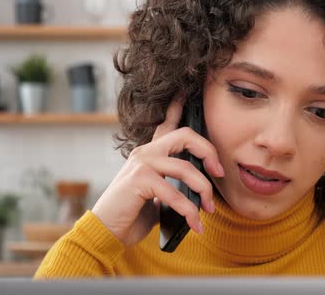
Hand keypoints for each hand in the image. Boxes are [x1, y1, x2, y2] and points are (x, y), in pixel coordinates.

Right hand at [91, 94, 223, 246]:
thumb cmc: (133, 215)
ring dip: (203, 191)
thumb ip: (176, 186)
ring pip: (186, 168)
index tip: (186, 91)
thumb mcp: (158, 196)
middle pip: (186, 135)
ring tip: (209, 210)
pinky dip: (189, 211)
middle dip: (209, 152)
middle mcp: (145, 152)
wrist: (106, 232)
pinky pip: (174, 193)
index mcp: (149, 154)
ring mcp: (141, 163)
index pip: (166, 124)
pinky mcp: (138, 180)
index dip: (177, 106)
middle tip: (219, 173)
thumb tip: (203, 192)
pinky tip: (195, 224)